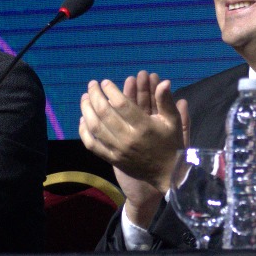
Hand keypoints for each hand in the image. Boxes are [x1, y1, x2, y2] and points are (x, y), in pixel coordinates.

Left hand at [79, 72, 187, 227]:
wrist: (167, 173)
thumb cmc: (170, 143)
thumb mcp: (173, 121)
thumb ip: (166, 101)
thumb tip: (164, 82)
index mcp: (144, 127)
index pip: (121, 104)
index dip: (111, 91)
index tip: (105, 82)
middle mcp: (128, 138)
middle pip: (104, 113)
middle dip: (95, 95)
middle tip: (92, 85)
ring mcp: (118, 150)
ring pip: (95, 127)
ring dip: (86, 110)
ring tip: (84, 98)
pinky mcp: (112, 159)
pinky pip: (92, 145)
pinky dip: (84, 131)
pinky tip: (83, 120)